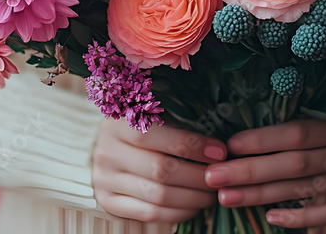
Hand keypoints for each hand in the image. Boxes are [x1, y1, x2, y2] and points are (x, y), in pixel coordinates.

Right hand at [92, 119, 226, 222]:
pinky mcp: (108, 200)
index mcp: (118, 122)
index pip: (154, 135)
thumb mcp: (155, 112)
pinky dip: (178, 213)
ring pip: (157, 195)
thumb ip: (180, 118)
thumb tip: (219, 141)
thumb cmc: (145, 124)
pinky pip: (148, 214)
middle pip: (160, 170)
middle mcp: (107, 151)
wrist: (113, 145)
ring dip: (193, 198)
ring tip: (212, 193)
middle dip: (198, 176)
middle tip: (221, 176)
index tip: (220, 151)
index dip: (191, 144)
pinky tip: (194, 205)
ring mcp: (104, 178)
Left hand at [204, 115, 325, 227]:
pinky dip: (297, 218)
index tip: (228, 145)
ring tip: (226, 196)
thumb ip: (302, 113)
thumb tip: (243, 120)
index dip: (263, 140)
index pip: (299, 133)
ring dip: (261, 195)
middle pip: (296, 165)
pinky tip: (268, 216)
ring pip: (304, 191)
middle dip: (251, 171)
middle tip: (214, 176)